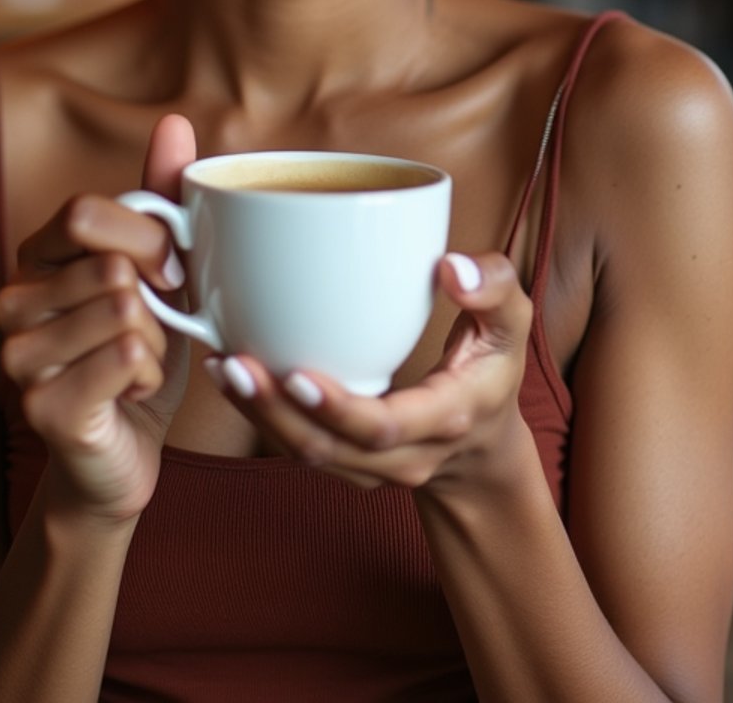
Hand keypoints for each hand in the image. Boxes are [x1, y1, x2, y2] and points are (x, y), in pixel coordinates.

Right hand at [0, 114, 195, 523]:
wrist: (124, 453)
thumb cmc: (139, 354)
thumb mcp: (159, 270)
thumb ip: (161, 197)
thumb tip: (175, 122)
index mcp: (35, 257)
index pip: (88, 212)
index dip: (147, 243)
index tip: (167, 276)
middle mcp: (11, 299)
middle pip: (111, 262)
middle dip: (157, 304)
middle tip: (146, 334)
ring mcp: (18, 354)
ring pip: (123, 310)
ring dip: (155, 344)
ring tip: (136, 365)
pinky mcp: (40, 405)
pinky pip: (125, 357)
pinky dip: (150, 377)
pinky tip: (131, 394)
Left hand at [203, 251, 532, 494]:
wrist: (482, 442)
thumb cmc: (492, 368)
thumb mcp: (512, 324)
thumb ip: (496, 288)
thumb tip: (453, 266)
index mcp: (445, 419)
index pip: (383, 427)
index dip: (337, 408)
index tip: (295, 372)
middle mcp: (403, 455)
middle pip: (329, 448)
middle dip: (276, 410)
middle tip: (234, 362)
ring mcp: (370, 467)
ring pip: (305, 454)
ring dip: (258, 414)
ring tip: (220, 366)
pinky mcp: (343, 461)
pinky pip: (298, 447)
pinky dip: (262, 415)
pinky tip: (230, 374)